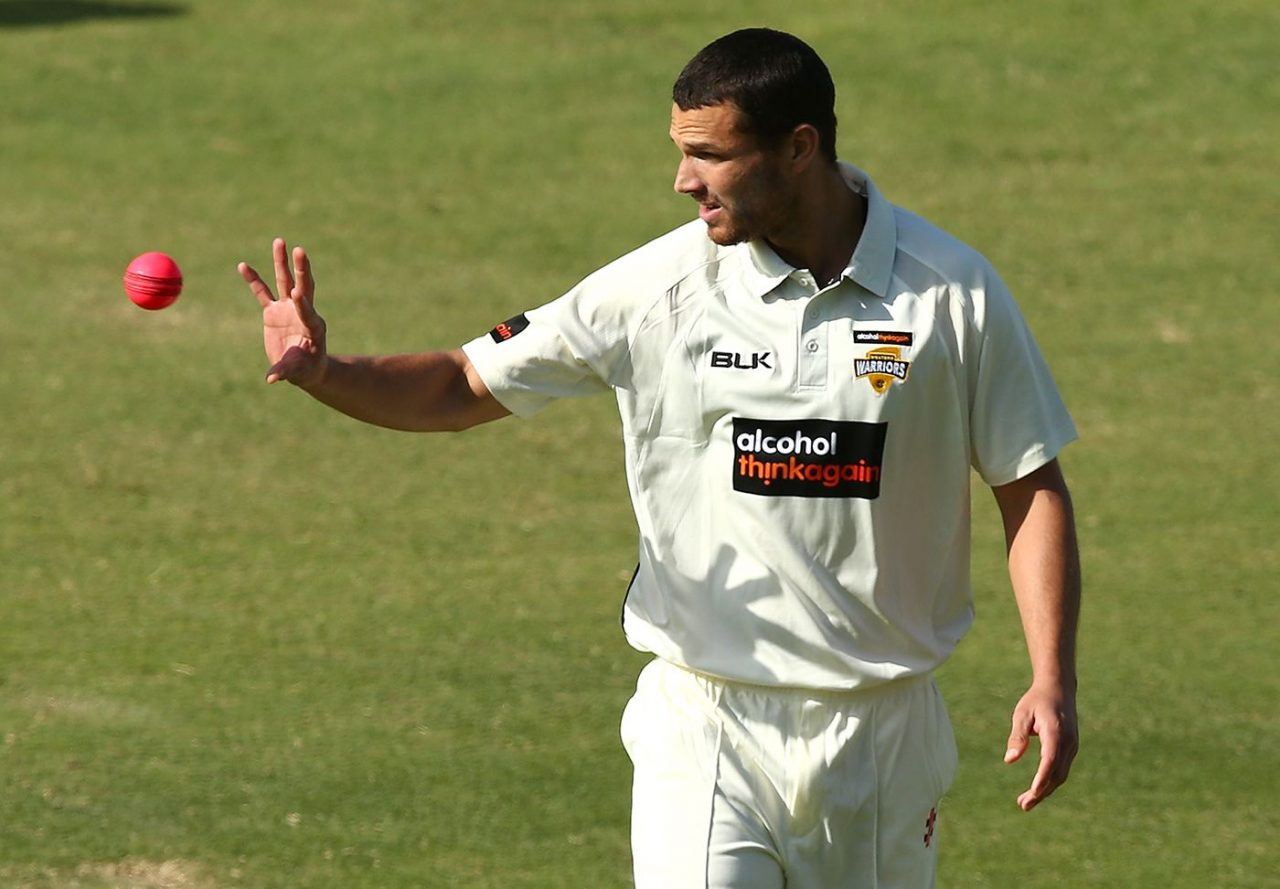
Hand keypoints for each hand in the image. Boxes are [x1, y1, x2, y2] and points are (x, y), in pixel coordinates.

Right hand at [239, 238, 327, 386]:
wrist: (304, 367)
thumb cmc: (305, 370)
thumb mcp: (296, 372)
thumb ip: (284, 372)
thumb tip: (271, 380)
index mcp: (312, 327)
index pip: (307, 312)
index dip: (303, 304)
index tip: (297, 294)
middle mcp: (302, 313)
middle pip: (302, 287)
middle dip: (301, 270)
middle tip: (300, 251)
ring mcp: (287, 309)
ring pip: (285, 282)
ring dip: (282, 263)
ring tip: (280, 241)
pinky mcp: (273, 311)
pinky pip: (262, 292)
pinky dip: (253, 280)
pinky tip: (243, 266)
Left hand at [1003, 682, 1077, 810]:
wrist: (1059, 689)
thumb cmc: (1036, 700)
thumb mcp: (1022, 714)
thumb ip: (1017, 737)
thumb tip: (1009, 761)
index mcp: (1056, 733)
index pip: (1050, 761)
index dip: (1042, 779)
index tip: (1032, 793)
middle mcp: (1068, 743)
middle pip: (1056, 774)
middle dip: (1041, 792)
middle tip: (1023, 805)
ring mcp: (1072, 746)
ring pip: (1060, 775)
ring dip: (1045, 790)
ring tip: (1025, 802)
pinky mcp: (1071, 748)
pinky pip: (1061, 769)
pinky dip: (1050, 781)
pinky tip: (1037, 789)